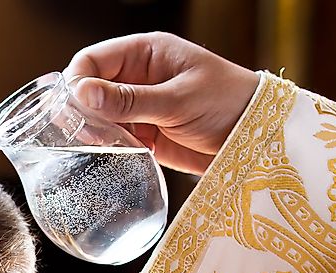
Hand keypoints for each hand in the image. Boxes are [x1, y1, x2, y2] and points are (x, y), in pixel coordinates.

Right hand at [63, 32, 258, 174]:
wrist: (258, 138)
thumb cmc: (227, 103)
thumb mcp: (177, 100)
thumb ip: (129, 100)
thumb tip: (81, 93)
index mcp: (145, 54)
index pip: (92, 61)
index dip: (78, 83)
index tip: (77, 110)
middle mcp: (137, 78)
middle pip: (90, 90)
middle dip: (84, 111)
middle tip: (91, 134)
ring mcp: (140, 107)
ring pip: (99, 117)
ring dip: (97, 132)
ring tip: (108, 145)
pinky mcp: (145, 134)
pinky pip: (116, 139)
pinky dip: (112, 148)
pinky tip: (119, 155)